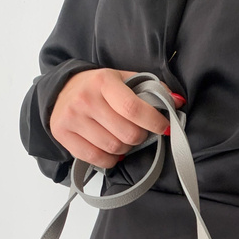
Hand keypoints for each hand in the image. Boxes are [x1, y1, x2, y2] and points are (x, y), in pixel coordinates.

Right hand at [49, 68, 185, 168]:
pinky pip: (98, 159)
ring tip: (122, 137)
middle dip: (140, 137)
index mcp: (103, 81)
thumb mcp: (123, 79)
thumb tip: (178, 102)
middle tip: (139, 132)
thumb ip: (151, 89)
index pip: (133, 108)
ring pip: (114, 148)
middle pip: (127, 134)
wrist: (61, 91)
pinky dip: (110, 159)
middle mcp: (86, 99)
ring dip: (125, 148)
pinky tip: (110, 148)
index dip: (154, 122)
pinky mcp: (63, 135)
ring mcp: (72, 118)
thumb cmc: (98, 87)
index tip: (164, 127)